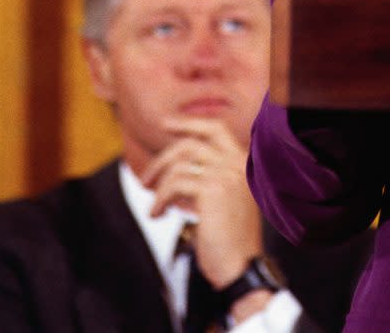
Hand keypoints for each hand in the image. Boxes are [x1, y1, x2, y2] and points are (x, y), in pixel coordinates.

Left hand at [141, 117, 262, 289]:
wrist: (241, 267)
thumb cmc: (231, 240)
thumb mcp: (225, 201)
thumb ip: (211, 178)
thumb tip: (178, 168)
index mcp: (243, 162)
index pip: (215, 129)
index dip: (189, 123)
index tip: (166, 124)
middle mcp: (236, 163)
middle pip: (191, 143)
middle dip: (163, 158)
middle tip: (146, 178)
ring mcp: (225, 173)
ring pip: (179, 164)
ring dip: (159, 185)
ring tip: (155, 207)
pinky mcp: (211, 189)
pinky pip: (175, 184)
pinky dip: (160, 199)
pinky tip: (158, 213)